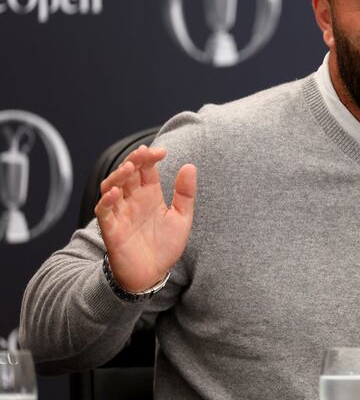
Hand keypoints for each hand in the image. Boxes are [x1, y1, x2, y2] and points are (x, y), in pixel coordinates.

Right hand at [94, 145, 195, 291]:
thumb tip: (190, 166)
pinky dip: (106, 200)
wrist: (151, 275)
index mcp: (149, 195)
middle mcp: (132, 200)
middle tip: (143, 153)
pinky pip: (103, 211)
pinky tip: (115, 193)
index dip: (150, 157)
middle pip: (127, 173)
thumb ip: (185, 194)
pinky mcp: (110, 229)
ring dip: (117, 176)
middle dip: (133, 160)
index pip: (146, 169)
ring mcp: (120, 213)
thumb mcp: (181, 218)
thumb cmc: (165, 246)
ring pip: (110, 187)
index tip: (161, 151)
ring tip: (129, 168)